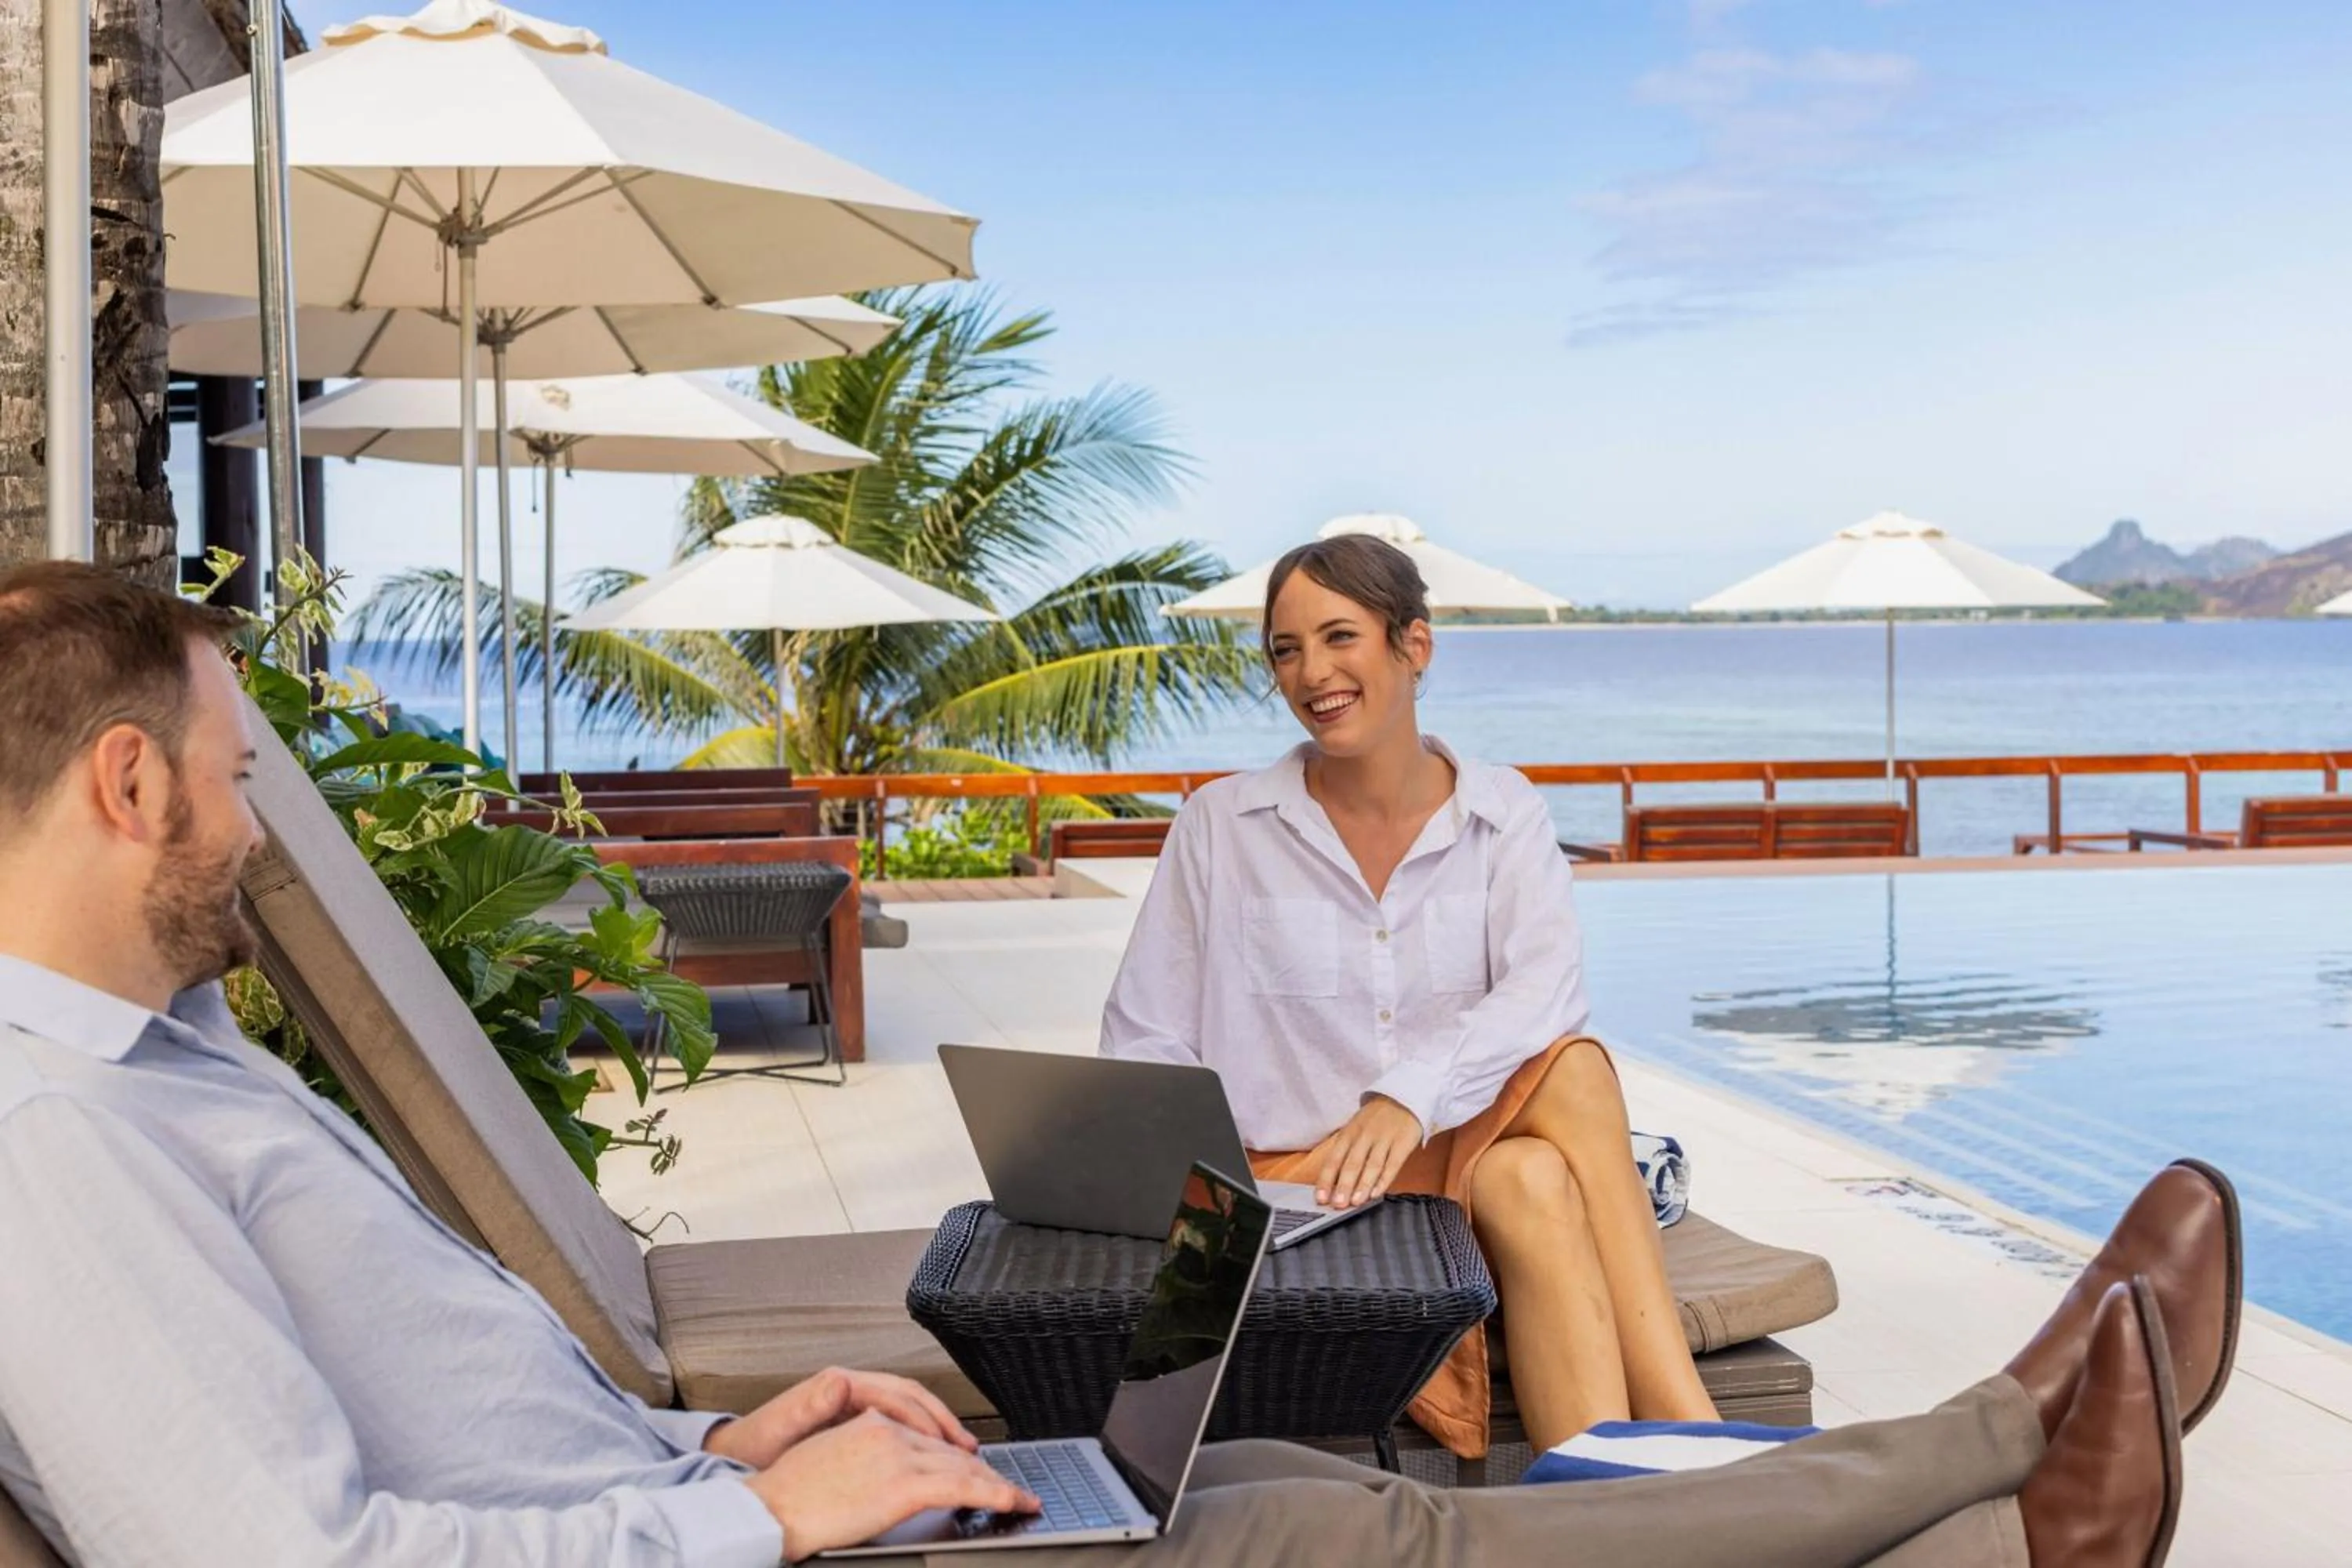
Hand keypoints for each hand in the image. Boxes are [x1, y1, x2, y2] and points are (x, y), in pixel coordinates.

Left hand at [706, 1366, 975, 1469]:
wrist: (736, 1455)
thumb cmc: (755, 1446)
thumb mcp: (780, 1428)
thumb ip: (809, 1406)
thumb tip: (839, 1382)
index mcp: (838, 1384)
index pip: (896, 1396)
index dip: (926, 1420)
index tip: (946, 1444)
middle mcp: (849, 1386)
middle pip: (910, 1396)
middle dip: (943, 1421)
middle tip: (967, 1449)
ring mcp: (853, 1400)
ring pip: (909, 1407)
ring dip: (937, 1427)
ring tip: (962, 1451)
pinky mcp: (853, 1418)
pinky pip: (898, 1420)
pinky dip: (921, 1435)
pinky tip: (933, 1454)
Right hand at [747, 1409, 1037, 1561]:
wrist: (769, 1509)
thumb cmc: (789, 1495)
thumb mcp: (830, 1460)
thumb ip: (863, 1456)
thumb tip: (882, 1474)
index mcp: (871, 1422)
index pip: (929, 1436)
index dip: (957, 1456)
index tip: (975, 1468)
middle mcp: (889, 1431)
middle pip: (951, 1451)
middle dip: (982, 1472)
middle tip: (1006, 1486)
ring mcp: (899, 1455)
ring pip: (963, 1468)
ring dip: (997, 1484)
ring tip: (1017, 1497)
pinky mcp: (904, 1484)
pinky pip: (963, 1487)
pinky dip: (995, 1494)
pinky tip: (1011, 1501)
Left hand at [1311, 1095, 1422, 1208]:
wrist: (1404, 1098)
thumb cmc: (1375, 1120)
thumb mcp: (1355, 1130)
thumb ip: (1345, 1153)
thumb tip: (1332, 1184)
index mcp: (1349, 1134)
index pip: (1334, 1159)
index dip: (1326, 1180)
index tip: (1320, 1198)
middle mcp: (1364, 1136)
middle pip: (1352, 1163)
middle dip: (1343, 1185)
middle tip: (1337, 1204)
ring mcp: (1384, 1139)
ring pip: (1371, 1165)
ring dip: (1362, 1185)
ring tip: (1355, 1202)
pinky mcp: (1402, 1143)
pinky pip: (1392, 1164)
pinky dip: (1384, 1179)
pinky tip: (1377, 1193)